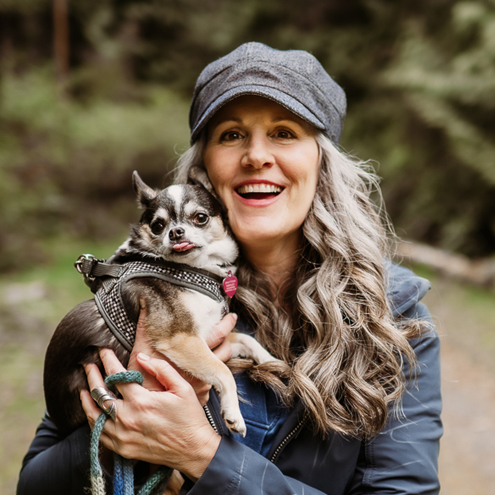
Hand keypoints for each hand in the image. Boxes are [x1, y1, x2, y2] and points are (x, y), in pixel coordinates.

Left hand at [81, 348, 220, 481]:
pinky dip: (93, 421)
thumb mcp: (182, 387)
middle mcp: (127, 418)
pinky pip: (99, 433)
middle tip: (88, 366)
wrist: (193, 450)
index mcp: (142, 401)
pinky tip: (93, 412)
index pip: (116, 376)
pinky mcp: (122, 449)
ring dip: (86, 400)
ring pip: (94, 416)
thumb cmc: (190, 417)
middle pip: (99, 394)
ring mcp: (122, 436)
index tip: (103, 351)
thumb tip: (141, 357)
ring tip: (83, 388)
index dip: (108, 361)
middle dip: (92, 376)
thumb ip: (161, 369)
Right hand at [128, 302, 236, 404]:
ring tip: (221, 343)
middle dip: (229, 335)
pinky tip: (205, 366)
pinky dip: (211, 371)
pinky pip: (213, 380)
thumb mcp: (141, 348)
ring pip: (222, 364)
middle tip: (231, 322)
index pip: (219, 334)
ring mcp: (204, 383)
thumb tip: (145, 300)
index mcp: (192, 352)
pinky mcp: (202, 396)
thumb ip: (145, 323)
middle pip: (226, 348)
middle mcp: (203, 368)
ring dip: (222, 352)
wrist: (145, 412)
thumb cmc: (141, 378)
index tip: (231, 317)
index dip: (227, 324)